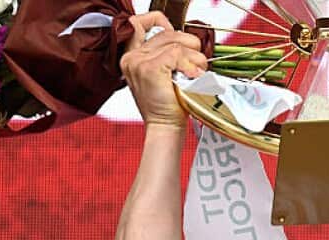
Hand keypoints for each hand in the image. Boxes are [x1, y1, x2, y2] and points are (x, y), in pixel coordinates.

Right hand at [119, 12, 208, 128]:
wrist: (165, 127)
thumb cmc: (169, 104)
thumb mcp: (165, 75)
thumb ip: (167, 54)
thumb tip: (187, 40)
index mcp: (133, 56)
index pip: (140, 23)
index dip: (162, 23)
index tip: (180, 40)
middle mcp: (132, 57)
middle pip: (168, 32)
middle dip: (190, 46)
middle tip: (196, 66)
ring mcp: (139, 62)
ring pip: (176, 43)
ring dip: (194, 58)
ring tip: (194, 75)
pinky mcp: (149, 68)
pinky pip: (178, 54)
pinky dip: (190, 65)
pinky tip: (191, 78)